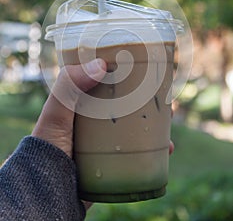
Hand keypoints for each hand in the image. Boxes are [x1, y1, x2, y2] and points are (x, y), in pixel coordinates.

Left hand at [32, 58, 174, 156]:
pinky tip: (167, 147)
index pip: (107, 82)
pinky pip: (139, 149)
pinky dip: (155, 147)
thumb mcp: (55, 114)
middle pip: (127, 102)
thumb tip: (101, 65)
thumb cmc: (48, 149)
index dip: (126, 74)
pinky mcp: (114, 158)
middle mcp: (96, 119)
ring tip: (169, 117)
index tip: (143, 67)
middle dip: (146, 97)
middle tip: (162, 93)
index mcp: (82, 104)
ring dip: (155, 120)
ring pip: (136, 124)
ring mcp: (106, 139)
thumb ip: (69, 87)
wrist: (49, 193)